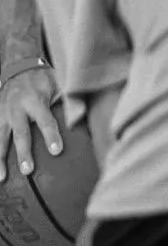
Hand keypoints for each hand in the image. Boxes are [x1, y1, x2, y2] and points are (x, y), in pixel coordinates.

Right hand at [0, 66, 60, 180]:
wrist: (18, 68)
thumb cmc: (44, 79)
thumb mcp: (60, 83)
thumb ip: (70, 99)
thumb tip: (83, 116)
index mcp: (35, 99)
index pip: (45, 120)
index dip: (50, 136)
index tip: (56, 151)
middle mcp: (16, 108)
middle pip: (20, 133)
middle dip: (23, 153)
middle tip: (27, 171)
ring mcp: (2, 113)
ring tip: (1, 178)